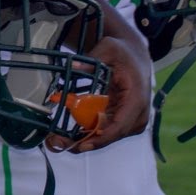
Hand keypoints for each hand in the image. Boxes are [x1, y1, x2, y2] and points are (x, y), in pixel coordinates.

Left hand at [51, 34, 149, 152]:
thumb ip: (91, 59)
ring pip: (107, 135)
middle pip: (111, 135)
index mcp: (136, 98)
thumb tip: (71, 65)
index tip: (82, 145)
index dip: (101, 138)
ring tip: (58, 140)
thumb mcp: (108, 49)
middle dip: (86, 142)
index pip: (120, 125)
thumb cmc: (123, 53)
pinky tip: (69, 134)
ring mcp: (131, 119)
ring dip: (84, 139)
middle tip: (59, 143)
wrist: (134, 55)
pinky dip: (88, 132)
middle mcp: (137, 113)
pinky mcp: (123, 119)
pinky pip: (105, 129)